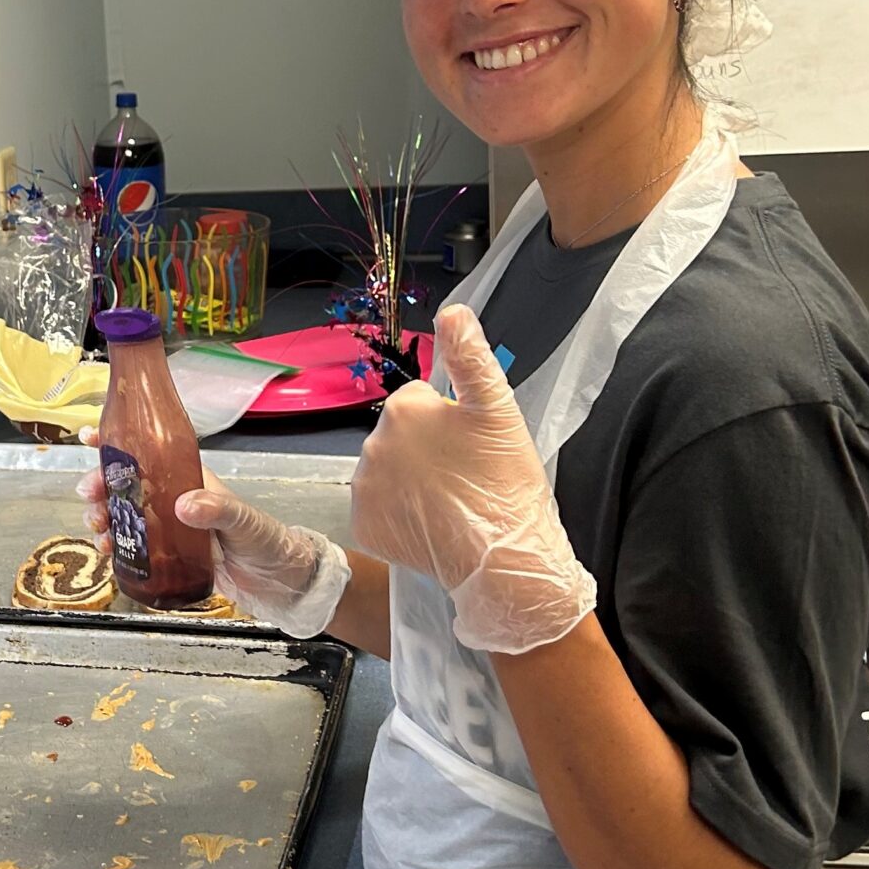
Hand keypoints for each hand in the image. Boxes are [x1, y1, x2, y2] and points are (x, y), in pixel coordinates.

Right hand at [76, 445, 349, 637]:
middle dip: (102, 485)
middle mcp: (177, 501)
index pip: (151, 454)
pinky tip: (106, 551)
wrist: (282, 585)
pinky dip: (116, 546)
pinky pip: (134, 546)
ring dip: (104, 516)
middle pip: (128, 485)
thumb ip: (217, 510)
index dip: (119, 444)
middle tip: (89, 496)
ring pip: (126, 515)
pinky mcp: (169, 557)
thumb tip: (183, 505)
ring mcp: (171, 529)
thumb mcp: (244, 522)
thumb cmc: (268, 544)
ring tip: (96, 526)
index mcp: (192, 482)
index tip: (90, 438)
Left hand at [349, 305, 595, 654]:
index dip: (450, 423)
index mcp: (404, 409)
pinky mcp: (362, 525)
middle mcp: (373, 443)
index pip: (421, 402)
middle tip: (464, 475)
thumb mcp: (499, 410)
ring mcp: (364, 487)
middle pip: (401, 436)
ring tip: (449, 501)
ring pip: (387, 471)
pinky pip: (377, 509)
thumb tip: (453, 311)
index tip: (471, 447)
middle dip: (426, 450)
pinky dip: (397, 515)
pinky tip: (428, 523)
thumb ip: (471, 356)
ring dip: (410, 480)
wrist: (502, 557)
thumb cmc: (505, 484)